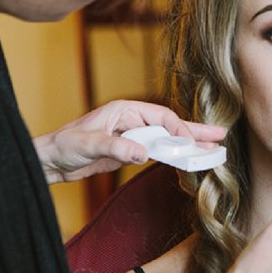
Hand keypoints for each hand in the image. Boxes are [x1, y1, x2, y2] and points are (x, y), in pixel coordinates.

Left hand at [34, 100, 226, 183]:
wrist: (51, 161)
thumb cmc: (65, 146)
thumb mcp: (89, 144)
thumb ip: (116, 147)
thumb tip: (143, 153)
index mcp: (125, 110)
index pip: (160, 116)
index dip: (178, 128)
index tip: (191, 143)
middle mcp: (132, 120)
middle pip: (170, 125)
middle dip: (195, 131)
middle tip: (220, 135)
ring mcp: (133, 136)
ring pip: (167, 140)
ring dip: (189, 145)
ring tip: (213, 149)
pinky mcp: (131, 151)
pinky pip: (158, 153)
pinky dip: (174, 156)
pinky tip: (189, 160)